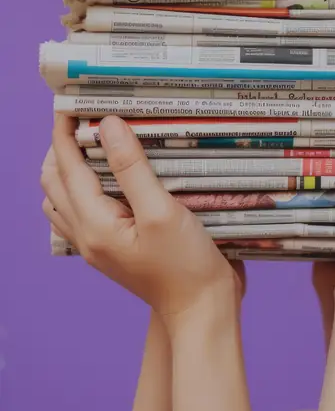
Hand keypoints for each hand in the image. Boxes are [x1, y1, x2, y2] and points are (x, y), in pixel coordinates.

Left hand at [41, 115, 243, 326]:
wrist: (203, 310)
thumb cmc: (187, 265)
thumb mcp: (162, 210)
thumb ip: (132, 167)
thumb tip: (108, 126)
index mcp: (94, 224)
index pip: (66, 166)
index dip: (64, 131)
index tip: (71, 101)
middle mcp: (87, 235)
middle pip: (55, 181)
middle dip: (62, 146)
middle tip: (85, 117)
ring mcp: (97, 245)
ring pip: (63, 199)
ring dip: (69, 168)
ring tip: (94, 142)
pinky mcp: (112, 249)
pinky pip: (81, 213)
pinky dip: (83, 188)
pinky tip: (107, 178)